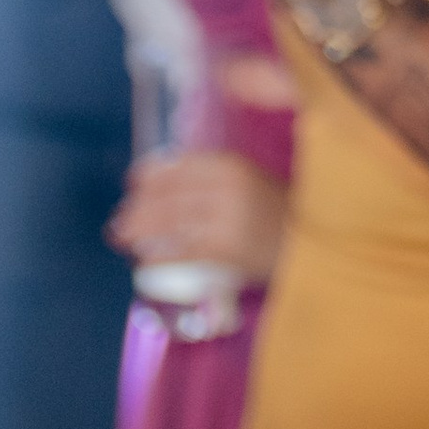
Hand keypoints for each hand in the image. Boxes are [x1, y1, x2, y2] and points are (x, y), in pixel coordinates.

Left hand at [111, 148, 288, 286]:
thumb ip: (212, 178)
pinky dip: (158, 258)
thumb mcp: (247, 180)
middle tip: (121, 222)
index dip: (149, 177)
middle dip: (138, 209)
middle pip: (167, 195)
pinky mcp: (226, 249)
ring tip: (125, 239)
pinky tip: (144, 263)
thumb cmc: (273, 211)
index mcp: (230, 165)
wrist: (307, 241)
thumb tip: (160, 185)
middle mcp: (226, 187)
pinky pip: (181, 252)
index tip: (134, 185)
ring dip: (140, 232)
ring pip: (169, 223)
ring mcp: (226, 218)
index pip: (176, 167)